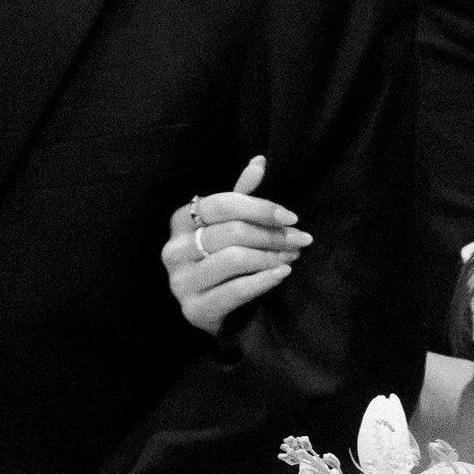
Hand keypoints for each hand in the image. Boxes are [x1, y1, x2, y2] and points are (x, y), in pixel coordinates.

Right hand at [163, 157, 308, 331]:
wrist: (216, 312)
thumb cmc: (223, 263)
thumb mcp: (229, 226)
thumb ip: (242, 196)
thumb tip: (259, 161)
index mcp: (181, 221)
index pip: (222, 204)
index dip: (260, 208)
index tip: (291, 217)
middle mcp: (173, 250)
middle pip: (231, 232)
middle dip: (272, 235)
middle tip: (300, 239)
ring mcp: (180, 282)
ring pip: (234, 259)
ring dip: (271, 257)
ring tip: (292, 257)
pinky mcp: (193, 310)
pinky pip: (235, 291)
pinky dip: (263, 281)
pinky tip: (282, 274)